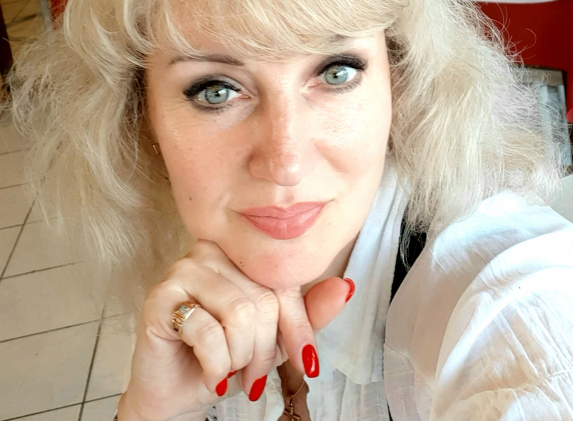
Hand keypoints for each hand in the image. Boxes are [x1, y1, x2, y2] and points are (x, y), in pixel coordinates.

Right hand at [118, 239, 352, 420]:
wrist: (177, 389)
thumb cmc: (226, 354)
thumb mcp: (276, 336)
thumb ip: (309, 312)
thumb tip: (346, 288)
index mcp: (241, 252)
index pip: (283, 280)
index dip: (298, 325)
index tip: (307, 361)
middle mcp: (212, 251)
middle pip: (263, 300)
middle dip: (264, 351)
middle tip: (254, 375)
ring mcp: (183, 269)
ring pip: (239, 314)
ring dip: (240, 359)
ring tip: (230, 371)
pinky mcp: (160, 296)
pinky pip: (207, 331)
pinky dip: (216, 365)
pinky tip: (211, 374)